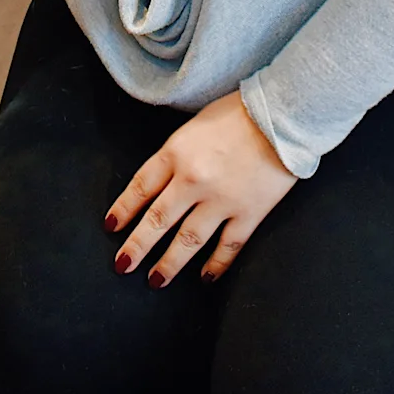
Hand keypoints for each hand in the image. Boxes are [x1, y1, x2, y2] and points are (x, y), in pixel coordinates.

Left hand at [106, 90, 296, 286]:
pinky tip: (205, 278)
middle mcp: (193, 180)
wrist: (281, 115)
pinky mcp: (249, 213)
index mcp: (176, 152)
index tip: (111, 226)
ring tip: (155, 281)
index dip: (124, 209)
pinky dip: (215, 265)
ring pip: (188, 240)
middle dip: (137, 246)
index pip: (141, 187)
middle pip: (158, 220)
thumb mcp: (194, 125)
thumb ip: (176, 154)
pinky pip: (227, 247)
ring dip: (169, 264)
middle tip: (122, 265)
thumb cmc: (237, 113)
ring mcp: (221, 200)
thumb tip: (159, 183)